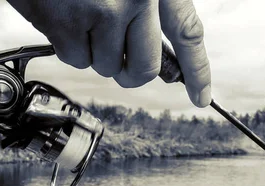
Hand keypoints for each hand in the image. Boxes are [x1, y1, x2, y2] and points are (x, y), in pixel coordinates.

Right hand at [6, 0, 211, 107]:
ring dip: (94, 52)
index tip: (201, 97)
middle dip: (131, 73)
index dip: (197, 71)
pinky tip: (64, 16)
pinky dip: (68, 46)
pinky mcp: (66, 23)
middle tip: (120, 64)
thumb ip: (149, 7)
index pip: (188, 33)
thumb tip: (156, 56)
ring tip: (82, 17)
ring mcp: (101, 10)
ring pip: (107, 66)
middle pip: (145, 67)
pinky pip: (76, 59)